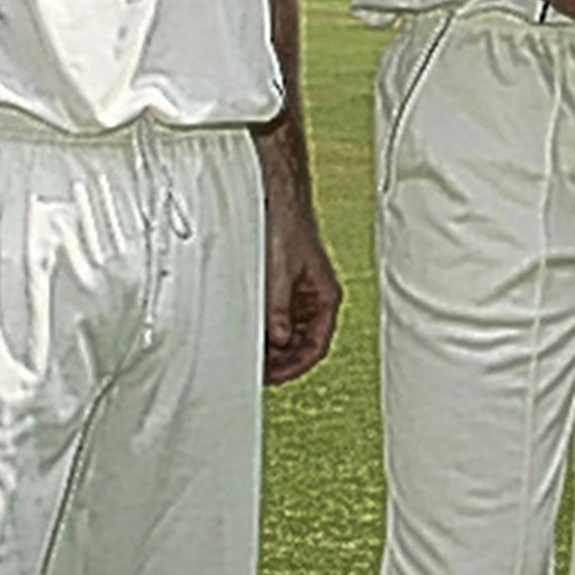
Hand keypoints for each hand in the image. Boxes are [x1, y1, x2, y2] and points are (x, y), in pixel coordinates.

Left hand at [259, 163, 342, 384]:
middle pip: (303, 345)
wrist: (276, 196)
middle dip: (281, 361)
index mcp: (325, 297)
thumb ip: (277, 309)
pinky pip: (277, 320)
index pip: (317, 346)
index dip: (294, 367)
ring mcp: (299, 294)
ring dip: (272, 347)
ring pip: (289, 334)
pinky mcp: (283, 287)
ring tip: (249, 354)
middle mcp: (314, 299)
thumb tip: (274, 340)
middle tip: (256, 372)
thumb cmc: (284, 226)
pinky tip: (249, 333)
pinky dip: (265, 330)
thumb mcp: (277, 273)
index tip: (271, 378)